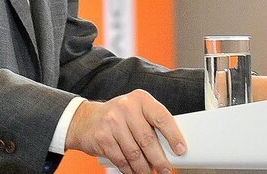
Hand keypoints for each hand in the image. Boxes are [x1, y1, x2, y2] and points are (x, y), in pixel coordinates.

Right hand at [64, 89, 183, 173]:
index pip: (161, 117)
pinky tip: (134, 172)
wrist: (85, 120)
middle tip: (165, 169)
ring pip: (134, 153)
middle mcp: (126, 107)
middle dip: (159, 159)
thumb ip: (151, 124)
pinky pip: (121, 160)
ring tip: (149, 173)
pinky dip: (130, 170)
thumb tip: (170, 148)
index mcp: (140, 99)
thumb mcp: (136, 112)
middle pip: (148, 139)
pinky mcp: (102, 137)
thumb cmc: (118, 117)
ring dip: (144, 168)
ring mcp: (112, 121)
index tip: (181, 150)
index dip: (173, 136)